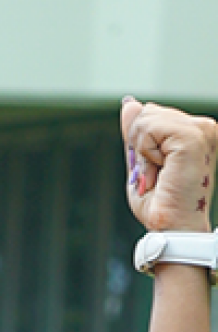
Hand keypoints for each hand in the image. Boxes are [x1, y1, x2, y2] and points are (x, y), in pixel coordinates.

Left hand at [122, 98, 216, 232]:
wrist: (171, 227)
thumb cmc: (160, 205)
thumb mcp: (140, 164)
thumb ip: (136, 134)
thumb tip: (130, 104)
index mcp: (193, 132)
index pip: (150, 115)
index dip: (140, 145)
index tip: (155, 172)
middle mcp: (202, 127)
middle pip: (147, 113)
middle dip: (140, 147)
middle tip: (156, 175)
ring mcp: (200, 129)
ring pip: (146, 118)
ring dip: (142, 152)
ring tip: (159, 174)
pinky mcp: (193, 136)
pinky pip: (149, 127)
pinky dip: (144, 152)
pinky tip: (160, 170)